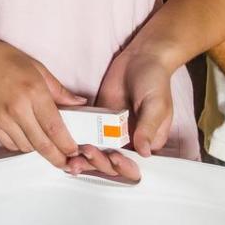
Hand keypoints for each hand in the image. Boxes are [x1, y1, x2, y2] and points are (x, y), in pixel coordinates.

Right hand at [0, 29, 87, 169]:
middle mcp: (17, 109)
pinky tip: (26, 138)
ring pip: (26, 147)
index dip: (67, 144)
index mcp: (33, 92)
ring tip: (46, 146)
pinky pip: (9, 144)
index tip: (75, 151)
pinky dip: (21, 144)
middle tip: (66, 163)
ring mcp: (1, 119)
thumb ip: (58, 89)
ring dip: (38, 149)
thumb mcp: (36, 68)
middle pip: (42, 144)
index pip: (55, 128)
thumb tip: (78, 103)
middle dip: (57, 158)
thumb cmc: (1, 59)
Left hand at [75, 44, 174, 183]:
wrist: (140, 58)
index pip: (135, 164)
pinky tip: (68, 144)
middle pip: (113, 162)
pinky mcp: (98, 119)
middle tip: (88, 153)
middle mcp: (130, 140)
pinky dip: (78, 141)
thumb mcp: (156, 105)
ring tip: (74, 157)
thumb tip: (144, 152)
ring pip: (98, 152)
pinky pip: (87, 134)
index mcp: (148, 141)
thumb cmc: (155, 80)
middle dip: (100, 163)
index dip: (123, 166)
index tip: (113, 157)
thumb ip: (148, 128)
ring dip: (86, 158)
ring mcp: (112, 130)